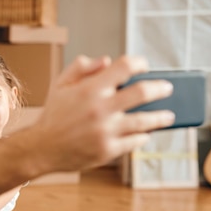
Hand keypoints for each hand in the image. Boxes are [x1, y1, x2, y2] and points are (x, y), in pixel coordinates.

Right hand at [31, 55, 174, 171]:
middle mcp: (100, 109)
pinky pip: (134, 141)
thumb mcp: (60, 84)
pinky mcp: (107, 150)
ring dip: (161, 117)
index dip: (139, 63)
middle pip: (143, 92)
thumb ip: (82, 68)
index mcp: (89, 89)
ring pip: (145, 121)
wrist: (41, 148)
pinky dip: (143, 136)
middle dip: (161, 88)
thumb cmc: (54, 114)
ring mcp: (105, 131)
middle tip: (168, 88)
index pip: (124, 66)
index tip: (144, 66)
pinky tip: (146, 133)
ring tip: (169, 116)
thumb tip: (107, 60)